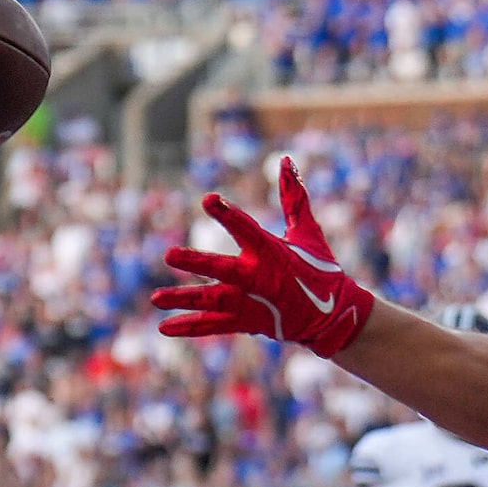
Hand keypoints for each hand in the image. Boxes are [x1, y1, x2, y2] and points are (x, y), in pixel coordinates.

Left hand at [152, 158, 376, 358]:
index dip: (228, 214)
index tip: (209, 200)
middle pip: (223, 269)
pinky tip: (164, 327)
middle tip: (169, 254)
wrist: (331, 315)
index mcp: (272, 252)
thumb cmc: (318, 268)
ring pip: (213, 301)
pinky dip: (190, 327)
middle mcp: (259, 278)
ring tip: (155, 297)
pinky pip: (214, 326)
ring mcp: (251, 303)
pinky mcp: (247, 323)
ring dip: (184, 299)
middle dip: (197, 261)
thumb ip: (293, 196)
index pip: (247, 229)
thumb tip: (285, 159)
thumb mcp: (307, 231)